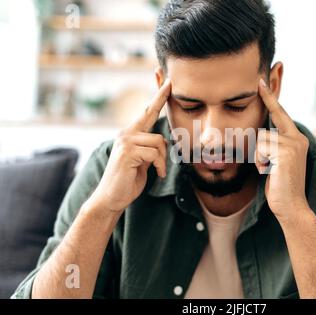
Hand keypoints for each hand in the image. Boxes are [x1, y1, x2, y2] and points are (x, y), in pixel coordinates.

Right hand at [89, 79, 171, 214]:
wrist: (112, 198)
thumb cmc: (128, 180)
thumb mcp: (143, 162)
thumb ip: (150, 148)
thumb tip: (162, 141)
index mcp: (130, 134)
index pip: (146, 112)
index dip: (157, 97)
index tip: (166, 82)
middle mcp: (126, 133)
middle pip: (150, 114)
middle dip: (161, 97)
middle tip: (170, 81)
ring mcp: (125, 141)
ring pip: (158, 141)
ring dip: (163, 159)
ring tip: (158, 170)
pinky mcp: (127, 152)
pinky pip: (155, 153)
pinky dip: (160, 165)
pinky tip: (156, 174)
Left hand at [255, 79, 310, 223]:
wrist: (291, 206)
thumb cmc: (280, 185)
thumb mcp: (275, 161)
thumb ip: (272, 144)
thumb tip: (259, 133)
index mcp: (296, 138)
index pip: (280, 114)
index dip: (270, 98)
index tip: (261, 82)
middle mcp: (298, 138)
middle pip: (266, 128)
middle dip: (259, 147)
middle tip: (269, 166)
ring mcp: (293, 144)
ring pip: (261, 139)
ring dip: (259, 157)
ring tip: (271, 171)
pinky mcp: (286, 152)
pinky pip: (261, 148)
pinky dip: (260, 162)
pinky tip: (270, 172)